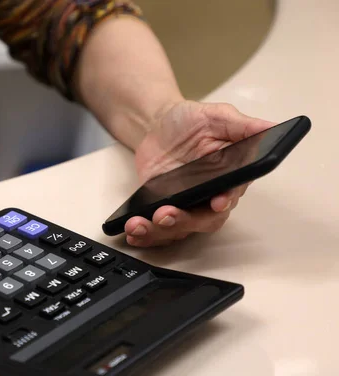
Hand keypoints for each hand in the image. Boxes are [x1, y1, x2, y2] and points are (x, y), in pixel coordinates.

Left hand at [125, 100, 274, 247]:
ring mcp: (183, 205)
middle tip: (166, 213)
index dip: (223, 202)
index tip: (215, 203)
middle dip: (185, 221)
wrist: (156, 126)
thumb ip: (242, 126)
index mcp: (227, 177)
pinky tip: (132, 232)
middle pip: (203, 221)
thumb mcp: (217, 116)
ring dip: (159, 231)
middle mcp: (207, 196)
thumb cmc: (189, 122)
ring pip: (178, 229)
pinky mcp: (160, 209)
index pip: (230, 196)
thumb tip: (269, 128)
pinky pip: (157, 230)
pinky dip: (145, 235)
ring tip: (140, 224)